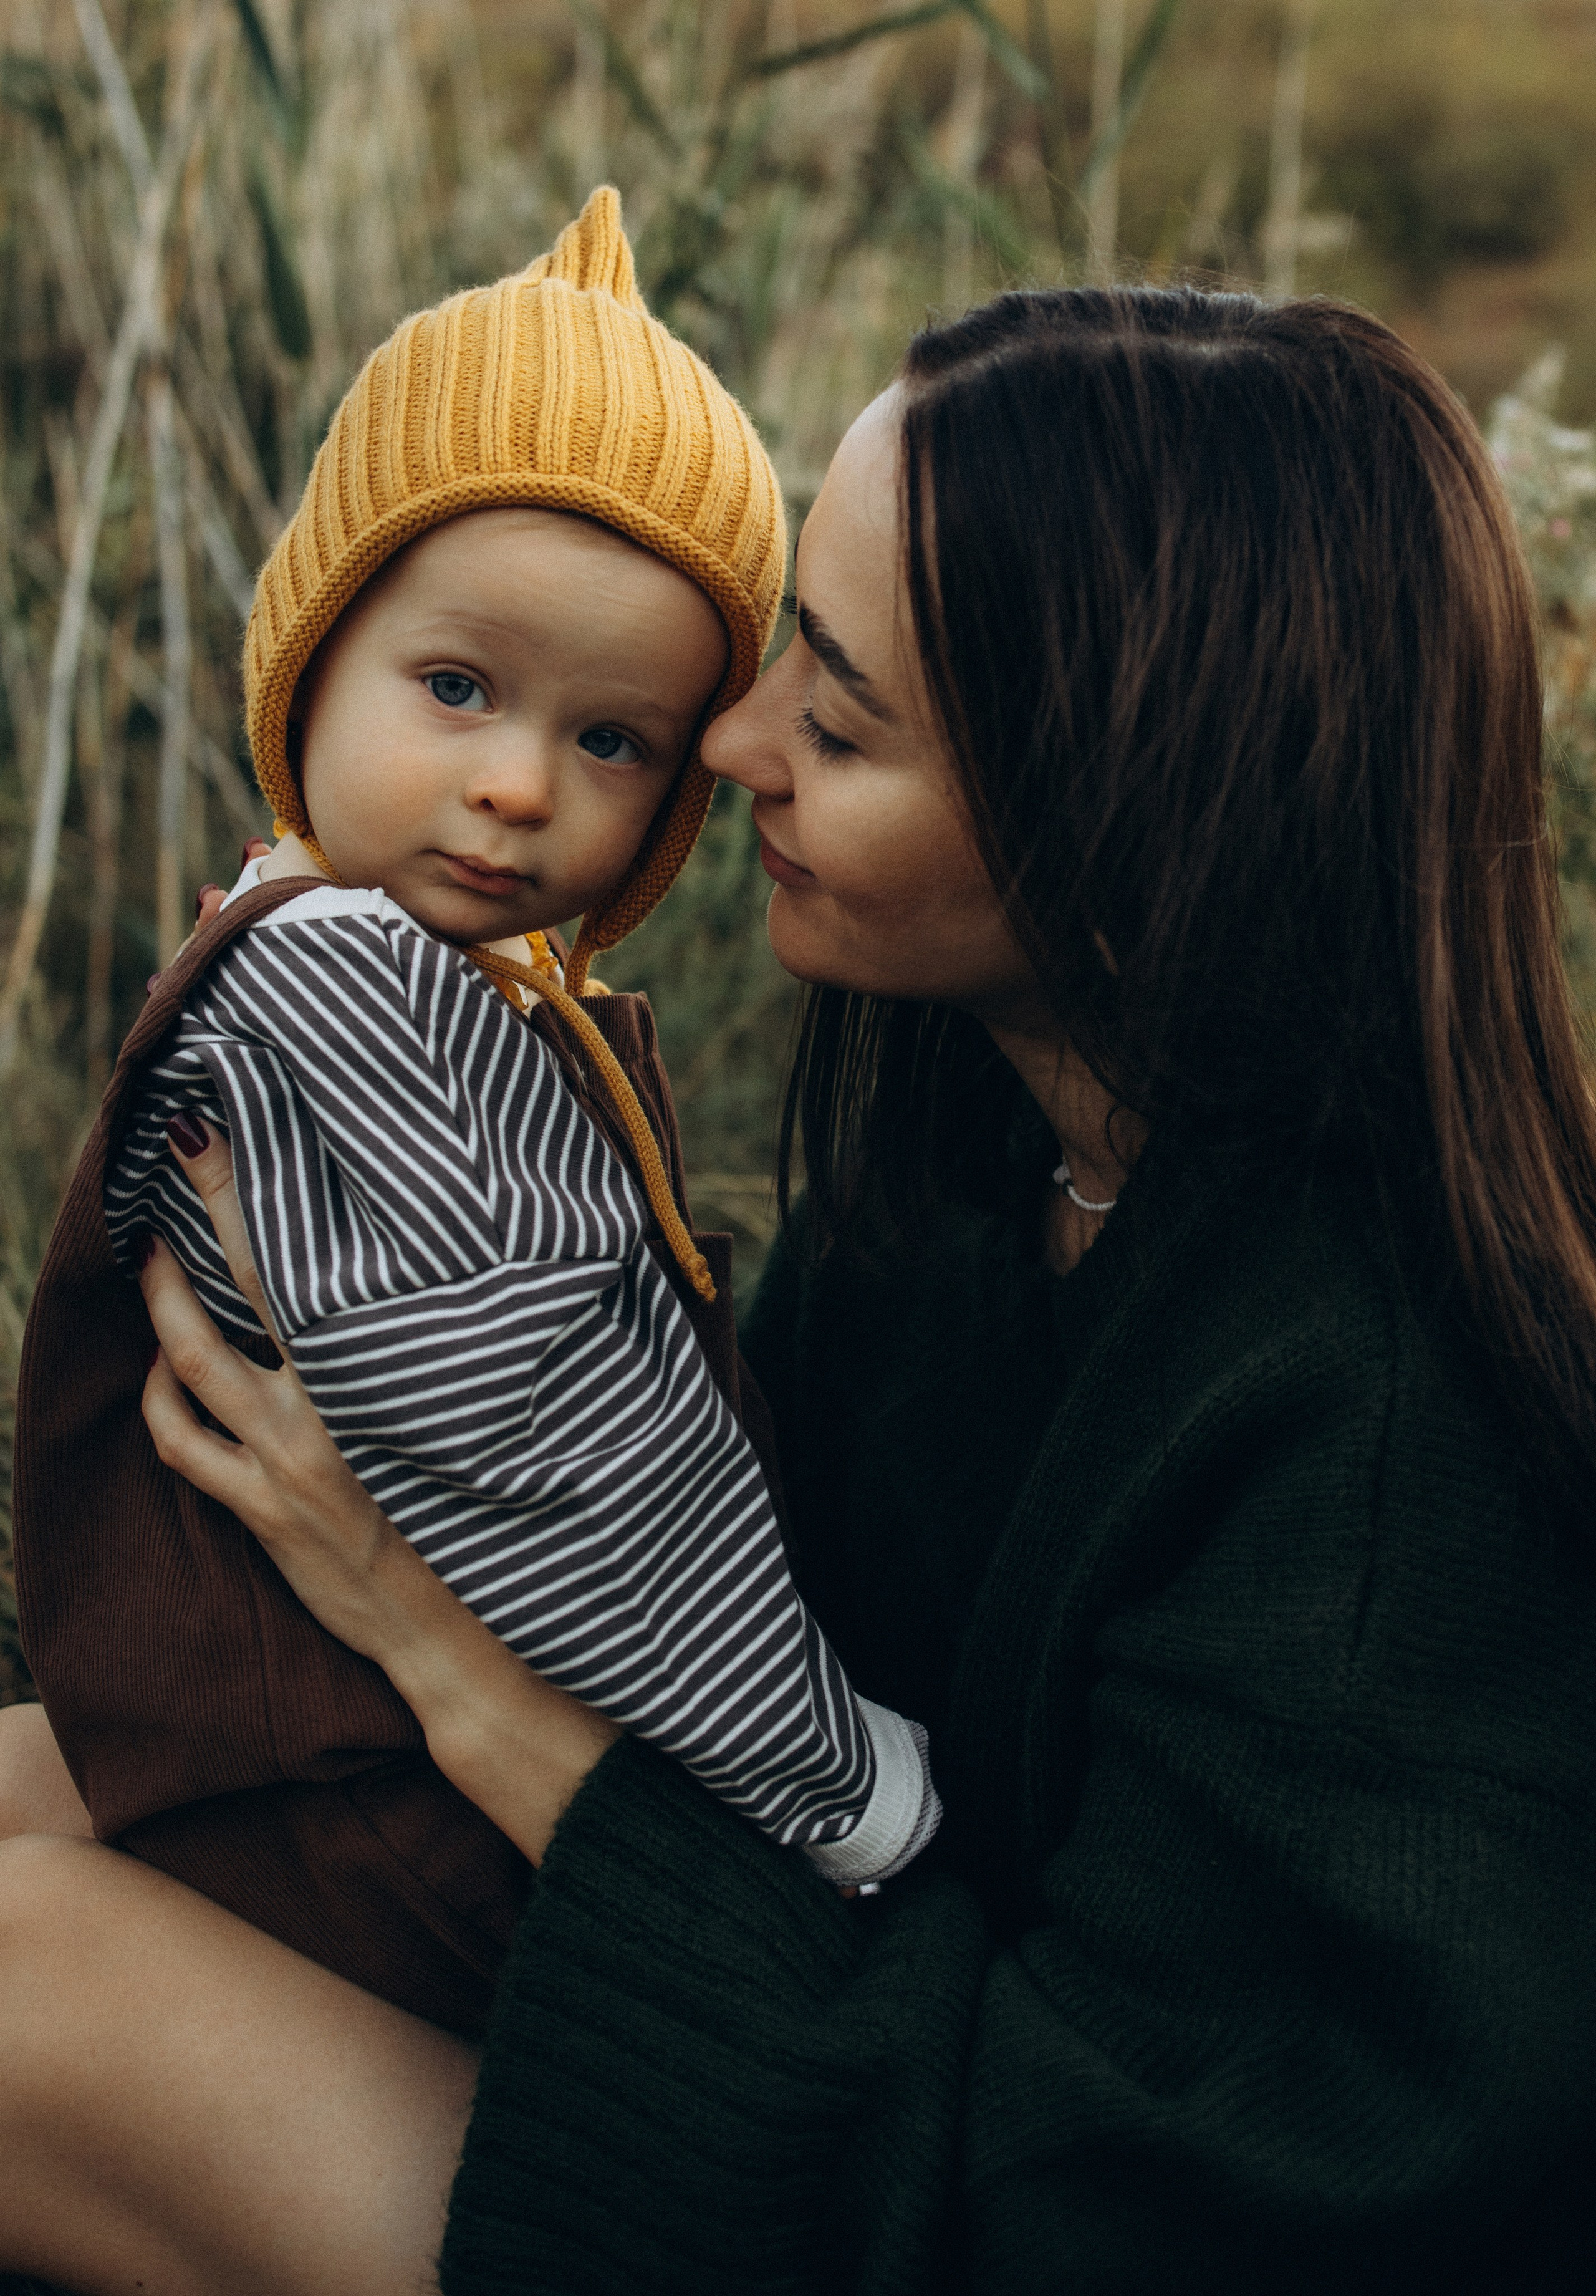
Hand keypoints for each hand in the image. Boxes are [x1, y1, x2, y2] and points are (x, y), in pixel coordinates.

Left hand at [139, 1121, 619, 1860]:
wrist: (462, 1635)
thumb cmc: (491, 1518)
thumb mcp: (479, 1415)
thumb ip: (461, 1343)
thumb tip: (473, 1275)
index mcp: (383, 1377)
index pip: (307, 1265)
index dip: (255, 1197)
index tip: (232, 1132)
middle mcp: (323, 1410)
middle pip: (234, 1292)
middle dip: (204, 1210)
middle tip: (183, 1144)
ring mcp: (280, 1461)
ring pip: (188, 1364)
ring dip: (161, 1303)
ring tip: (152, 1255)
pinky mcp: (257, 1510)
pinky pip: (183, 1443)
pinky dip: (163, 1400)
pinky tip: (163, 1374)